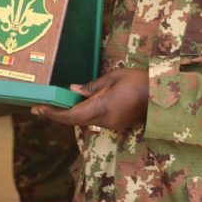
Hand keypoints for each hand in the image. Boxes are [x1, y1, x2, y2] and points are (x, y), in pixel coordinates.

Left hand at [31, 68, 148, 131]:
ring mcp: (112, 124)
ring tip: (58, 102)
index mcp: (102, 106)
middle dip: (58, 114)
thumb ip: (92, 85)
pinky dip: (84, 113)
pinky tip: (80, 103)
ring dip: (71, 113)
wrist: (163, 96)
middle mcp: (104, 120)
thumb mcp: (114, 77)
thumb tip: (72, 89)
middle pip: (75, 121)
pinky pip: (95, 120)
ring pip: (84, 121)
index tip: (38, 109)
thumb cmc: (139, 81)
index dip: (53, 114)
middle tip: (41, 106)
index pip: (71, 116)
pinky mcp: (118, 124)